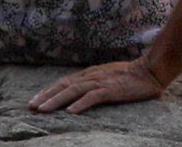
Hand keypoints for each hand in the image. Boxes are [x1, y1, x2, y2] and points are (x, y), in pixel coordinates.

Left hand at [29, 57, 167, 113]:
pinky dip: (81, 103)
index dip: (48, 91)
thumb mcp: (107, 76)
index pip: (64, 81)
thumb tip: (78, 93)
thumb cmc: (131, 76)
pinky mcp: (112, 89)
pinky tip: (70, 112)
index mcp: (90, 73)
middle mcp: (92, 76)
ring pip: (74, 90)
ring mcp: (102, 82)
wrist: (151, 70)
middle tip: (30, 107)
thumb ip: (94, 82)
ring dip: (57, 100)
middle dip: (46, 96)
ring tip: (43, 110)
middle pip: (64, 85)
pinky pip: (93, 96)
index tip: (34, 101)